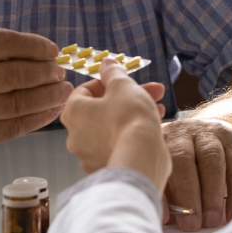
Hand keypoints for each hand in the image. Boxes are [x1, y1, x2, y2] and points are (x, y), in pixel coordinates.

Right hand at [0, 29, 72, 153]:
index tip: (52, 50)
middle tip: (61, 72)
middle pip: (14, 76)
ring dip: (48, 97)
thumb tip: (44, 55)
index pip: (3, 44)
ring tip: (63, 90)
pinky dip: (37, 118)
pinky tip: (51, 110)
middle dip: (45, 73)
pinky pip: (13, 128)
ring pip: (17, 103)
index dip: (33, 46)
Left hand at [61, 60, 170, 188]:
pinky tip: (152, 130)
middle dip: (128, 98)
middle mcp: (74, 136)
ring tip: (159, 109)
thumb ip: (113, 72)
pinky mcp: (104, 169)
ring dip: (133, 115)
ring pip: (111, 128)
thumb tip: (106, 63)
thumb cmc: (129, 117)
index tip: (126, 81)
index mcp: (73, 112)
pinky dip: (130, 136)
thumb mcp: (123, 86)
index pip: (85, 90)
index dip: (108, 82)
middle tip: (152, 91)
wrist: (141, 159)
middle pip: (101, 109)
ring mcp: (88, 156)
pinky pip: (117, 146)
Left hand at [161, 117, 231, 231]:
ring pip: (212, 161)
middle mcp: (183, 132)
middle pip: (184, 159)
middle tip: (192, 225)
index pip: (157, 164)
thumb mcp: (167, 171)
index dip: (162, 192)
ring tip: (211, 221)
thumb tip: (161, 218)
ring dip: (212, 195)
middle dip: (188, 195)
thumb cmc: (181, 163)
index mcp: (160, 140)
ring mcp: (210, 133)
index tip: (166, 219)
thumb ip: (163, 191)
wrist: (211, 135)